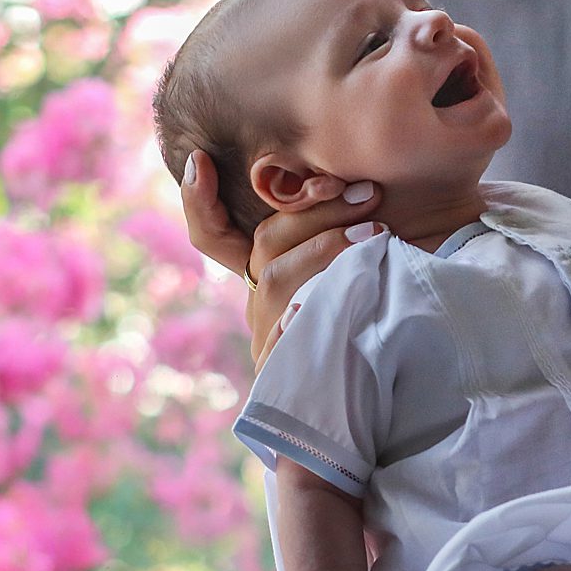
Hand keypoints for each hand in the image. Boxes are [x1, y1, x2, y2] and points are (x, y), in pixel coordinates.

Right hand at [176, 150, 384, 365]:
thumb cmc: (365, 328)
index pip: (213, 234)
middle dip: (317, 210)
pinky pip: (280, 347)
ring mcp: (268, 338)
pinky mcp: (283, 376)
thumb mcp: (351, 278)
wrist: (360, 411)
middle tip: (369, 194)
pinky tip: (310, 308)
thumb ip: (344, 241)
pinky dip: (293, 325)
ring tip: (371, 236)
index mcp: (267, 276)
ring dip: (323, 251)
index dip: (199, 199)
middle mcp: (260, 302)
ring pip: (277, 282)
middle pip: (266, 244)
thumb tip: (365, 186)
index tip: (200, 159)